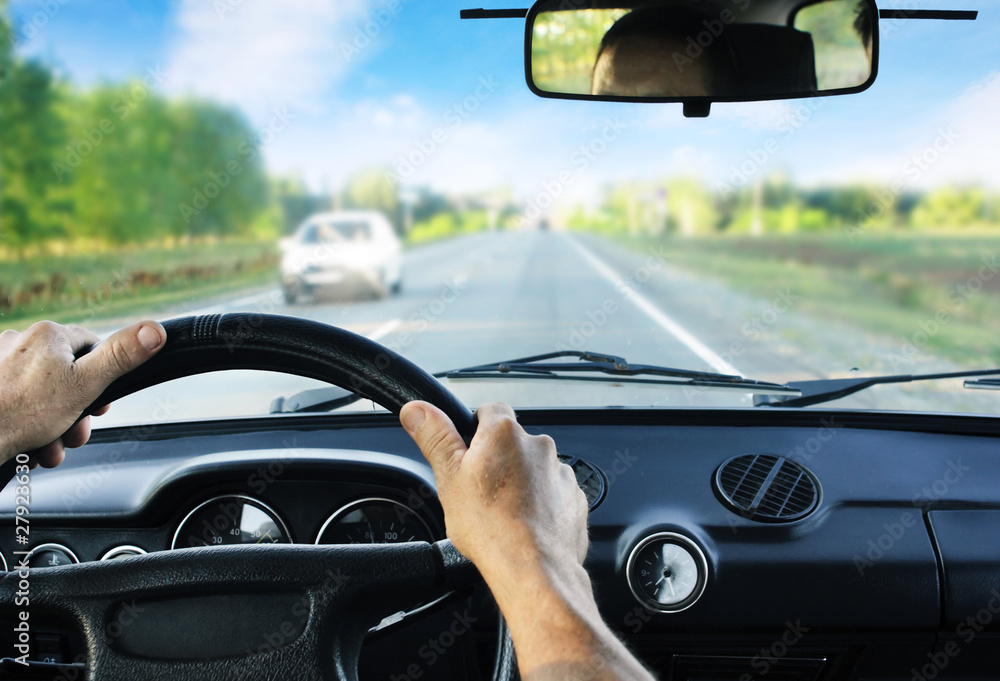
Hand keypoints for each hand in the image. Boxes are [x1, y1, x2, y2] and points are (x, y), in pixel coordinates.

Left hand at [0, 320, 165, 466]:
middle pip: (67, 375)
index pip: (93, 349)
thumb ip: (122, 356)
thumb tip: (156, 330)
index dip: (102, 381)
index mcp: (49, 334)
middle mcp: (21, 340)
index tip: (98, 406)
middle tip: (73, 433)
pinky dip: (28, 423)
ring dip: (53, 424)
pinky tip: (29, 443)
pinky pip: (18, 399)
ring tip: (48, 446)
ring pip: (43, 392)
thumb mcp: (86, 386)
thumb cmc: (21, 414)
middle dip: (76, 411)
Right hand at [399, 401, 588, 587]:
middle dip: (498, 460)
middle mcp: (538, 446)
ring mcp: (560, 472)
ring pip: (534, 469)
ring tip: (504, 513)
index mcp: (504, 433)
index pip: (490, 410)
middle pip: (512, 442)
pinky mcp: (574, 497)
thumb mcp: (448, 478)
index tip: (467, 450)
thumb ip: (434, 437)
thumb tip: (417, 410)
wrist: (534, 568)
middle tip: (480, 490)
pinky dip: (542, 503)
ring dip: (521, 482)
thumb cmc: (492, 527)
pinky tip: (526, 524)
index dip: (475, 429)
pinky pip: (553, 492)